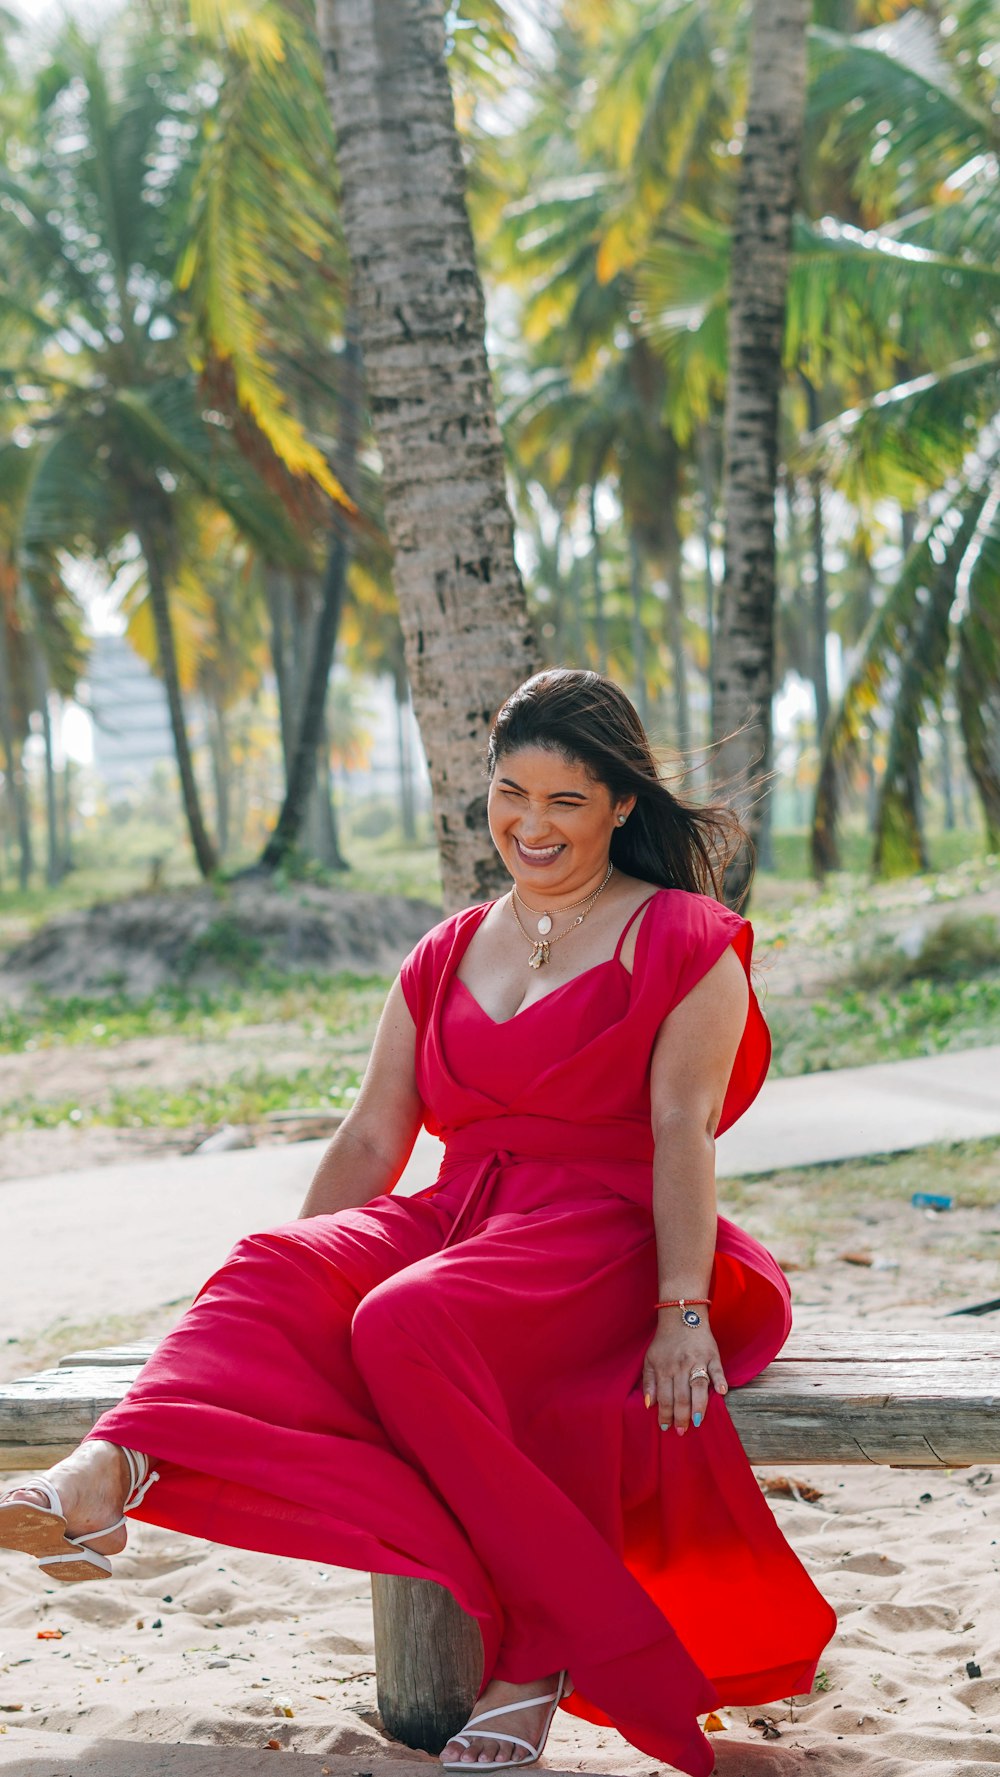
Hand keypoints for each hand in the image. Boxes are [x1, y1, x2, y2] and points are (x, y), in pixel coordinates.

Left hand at [641, 1317, 727, 1435]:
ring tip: (697, 1421)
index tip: (666, 1428)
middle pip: (680, 1396)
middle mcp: (680, 1366)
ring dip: (698, 1405)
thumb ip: (648, 1381)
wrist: (681, 1316)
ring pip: (698, 1386)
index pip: (664, 1397)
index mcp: (664, 1368)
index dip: (665, 1414)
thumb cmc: (665, 1342)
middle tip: (682, 1431)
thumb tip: (649, 1405)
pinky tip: (722, 1392)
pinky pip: (717, 1369)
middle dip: (680, 1416)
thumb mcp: (650, 1359)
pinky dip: (720, 1380)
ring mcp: (697, 1360)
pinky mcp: (712, 1355)